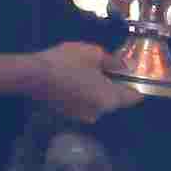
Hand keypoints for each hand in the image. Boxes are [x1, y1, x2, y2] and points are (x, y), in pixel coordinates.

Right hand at [28, 43, 151, 121]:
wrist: (33, 75)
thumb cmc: (67, 62)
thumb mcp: (94, 54)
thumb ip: (114, 62)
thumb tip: (127, 66)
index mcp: (109, 100)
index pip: (133, 97)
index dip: (137, 86)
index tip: (137, 76)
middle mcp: (98, 113)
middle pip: (114, 99)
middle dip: (114, 85)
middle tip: (110, 67)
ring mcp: (81, 116)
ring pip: (98, 101)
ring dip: (98, 89)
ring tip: (91, 70)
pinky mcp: (67, 114)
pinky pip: (83, 102)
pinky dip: (84, 92)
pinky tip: (76, 78)